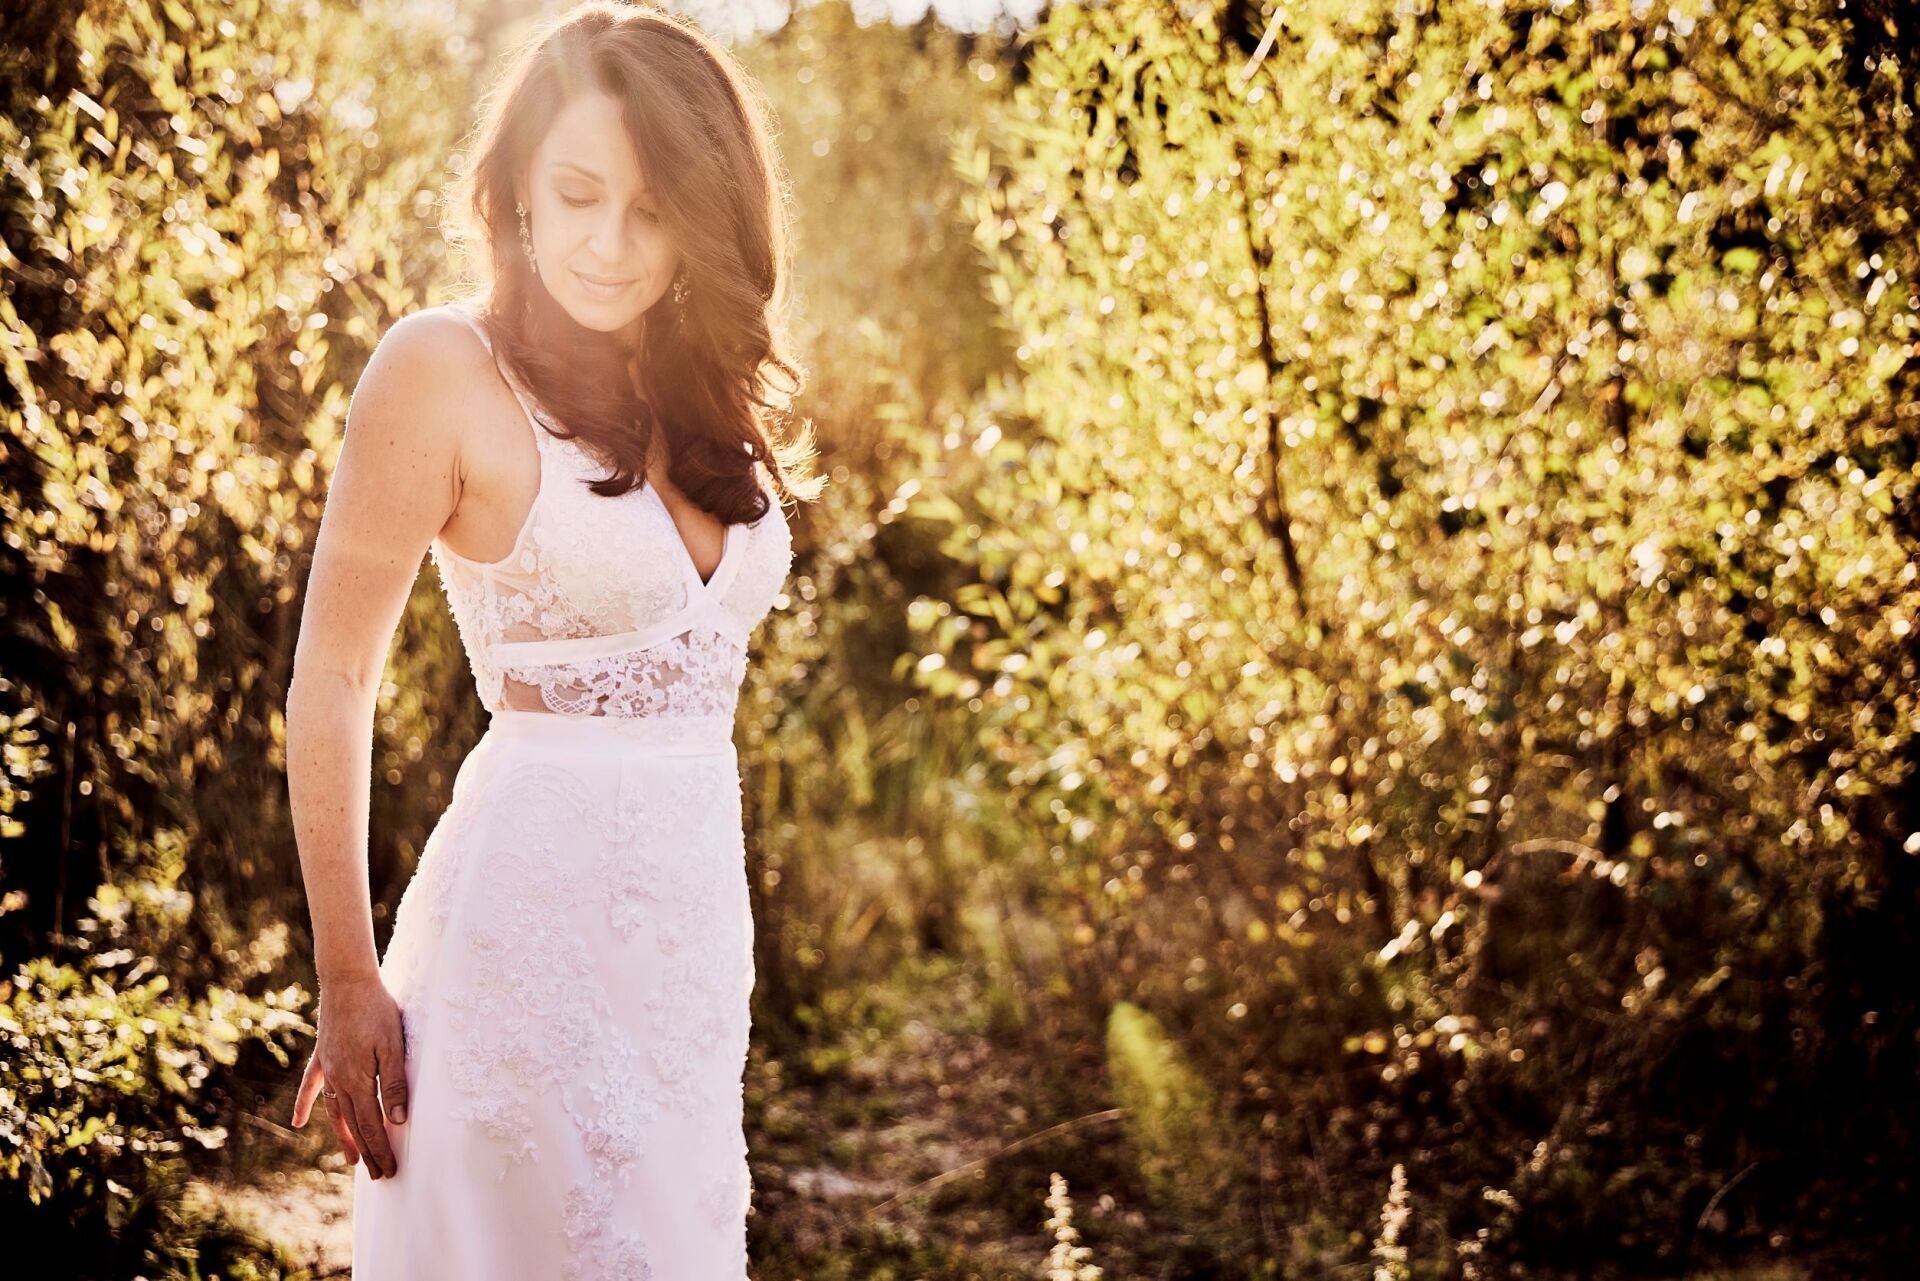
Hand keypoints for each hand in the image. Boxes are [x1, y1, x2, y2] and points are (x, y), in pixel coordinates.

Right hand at [291, 973, 409, 1178]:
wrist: (348, 981)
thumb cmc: (377, 1010)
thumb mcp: (394, 1046)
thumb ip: (394, 1083)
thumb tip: (397, 1121)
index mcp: (358, 1081)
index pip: (371, 1126)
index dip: (382, 1150)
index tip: (390, 1171)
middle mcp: (339, 1080)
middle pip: (354, 1125)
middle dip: (368, 1151)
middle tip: (379, 1175)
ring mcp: (328, 1069)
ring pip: (335, 1112)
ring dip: (344, 1136)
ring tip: (351, 1159)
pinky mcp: (322, 1056)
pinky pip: (311, 1086)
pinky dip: (305, 1105)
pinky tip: (298, 1123)